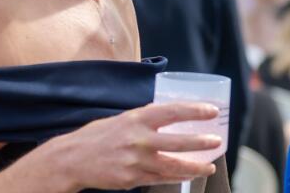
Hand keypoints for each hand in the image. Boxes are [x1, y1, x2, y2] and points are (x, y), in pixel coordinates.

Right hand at [29, 102, 222, 190]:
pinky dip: (176, 177)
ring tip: (209, 166)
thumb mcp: (122, 119)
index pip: (172, 111)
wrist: (72, 159)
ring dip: (194, 167)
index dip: (195, 110)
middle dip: (201, 142)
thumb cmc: (98, 136)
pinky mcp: (131, 179)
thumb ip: (145, 119)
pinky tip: (188, 176)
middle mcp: (138, 139)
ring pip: (172, 166)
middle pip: (177, 142)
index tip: (213, 110)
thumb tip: (171, 115)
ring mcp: (135, 161)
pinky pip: (160, 179)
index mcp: (136, 119)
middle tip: (217, 142)